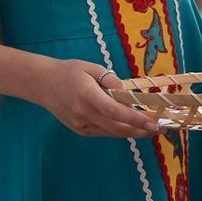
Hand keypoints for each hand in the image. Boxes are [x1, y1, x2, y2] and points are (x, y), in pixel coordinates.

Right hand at [29, 58, 158, 137]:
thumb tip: (128, 93)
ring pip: (113, 133)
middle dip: (141, 130)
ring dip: (133, 132)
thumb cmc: (68, 72)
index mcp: (87, 94)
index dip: (136, 119)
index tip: (154, 123)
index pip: (115, 111)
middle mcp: (83, 113)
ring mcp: (81, 124)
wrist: (41, 84)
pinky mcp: (80, 130)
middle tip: (160, 128)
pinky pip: (104, 132)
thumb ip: (111, 80)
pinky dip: (119, 130)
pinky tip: (130, 126)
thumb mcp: (90, 68)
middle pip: (118, 127)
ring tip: (150, 128)